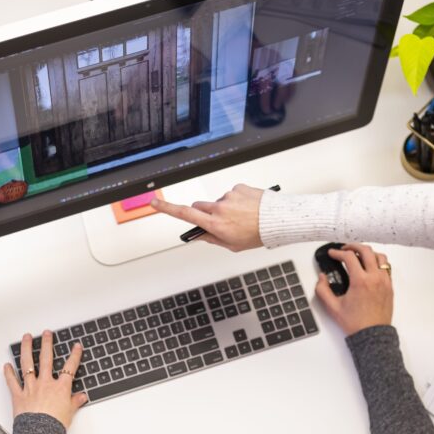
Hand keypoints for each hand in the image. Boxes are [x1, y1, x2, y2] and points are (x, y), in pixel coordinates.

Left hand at [2, 331, 87, 427]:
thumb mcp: (70, 413)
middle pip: (47, 359)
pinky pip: (12, 382)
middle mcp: (45, 383)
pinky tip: (6, 365)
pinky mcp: (18, 395)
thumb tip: (82, 397)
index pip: (70, 367)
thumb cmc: (53, 426)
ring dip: (26, 349)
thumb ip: (75, 402)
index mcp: (60, 388)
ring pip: (27, 364)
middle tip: (47, 333)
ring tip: (26, 338)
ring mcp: (30, 387)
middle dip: (47, 344)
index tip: (76, 346)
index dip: (75, 355)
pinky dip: (8, 373)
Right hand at [150, 183, 265, 251]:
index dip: (167, 209)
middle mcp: (219, 208)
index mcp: (215, 225)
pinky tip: (248, 208)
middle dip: (203, 213)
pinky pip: (232, 194)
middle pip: (198, 206)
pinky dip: (237, 201)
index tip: (155, 203)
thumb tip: (199, 235)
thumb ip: (213, 239)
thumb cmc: (257, 234)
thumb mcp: (233, 245)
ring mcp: (228, 197)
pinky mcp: (238, 188)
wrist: (278, 220)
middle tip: (216, 221)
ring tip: (242, 217)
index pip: (184, 214)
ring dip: (224, 208)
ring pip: (217, 201)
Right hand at [315, 244, 393, 335]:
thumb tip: (322, 278)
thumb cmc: (355, 323)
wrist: (372, 335)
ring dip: (368, 252)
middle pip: (366, 251)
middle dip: (353, 246)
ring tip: (358, 255)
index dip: (337, 252)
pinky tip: (369, 266)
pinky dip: (377, 262)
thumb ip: (322, 290)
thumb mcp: (332, 307)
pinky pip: (386, 267)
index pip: (349, 257)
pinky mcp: (389, 286)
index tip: (332, 254)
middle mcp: (374, 278)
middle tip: (344, 249)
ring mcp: (384, 281)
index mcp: (360, 281)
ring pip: (379, 256)